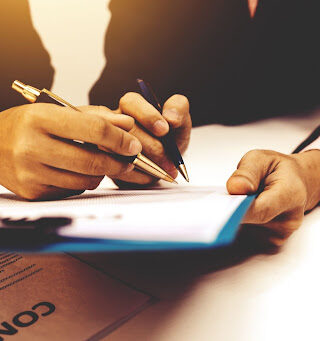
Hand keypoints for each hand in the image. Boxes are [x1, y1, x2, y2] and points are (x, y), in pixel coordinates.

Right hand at [0, 103, 141, 199]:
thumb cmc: (28, 125)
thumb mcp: (58, 111)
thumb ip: (96, 117)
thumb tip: (128, 125)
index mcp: (40, 118)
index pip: (94, 129)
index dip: (120, 139)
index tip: (133, 144)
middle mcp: (32, 146)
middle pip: (92, 161)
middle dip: (118, 163)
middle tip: (129, 160)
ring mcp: (30, 173)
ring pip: (85, 181)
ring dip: (101, 174)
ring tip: (101, 164)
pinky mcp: (33, 192)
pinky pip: (72, 191)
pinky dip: (82, 182)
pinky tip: (77, 172)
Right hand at [111, 92, 191, 185]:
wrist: (164, 163)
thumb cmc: (169, 139)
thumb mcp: (180, 121)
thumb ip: (178, 109)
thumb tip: (170, 117)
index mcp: (131, 107)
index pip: (131, 102)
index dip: (148, 116)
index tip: (164, 130)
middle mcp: (114, 122)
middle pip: (125, 130)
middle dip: (152, 147)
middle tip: (168, 159)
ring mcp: (106, 144)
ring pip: (118, 152)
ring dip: (144, 164)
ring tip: (162, 169)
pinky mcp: (106, 165)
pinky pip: (115, 170)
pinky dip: (137, 176)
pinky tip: (150, 176)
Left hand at [227, 150, 319, 245]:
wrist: (294, 182)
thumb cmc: (277, 170)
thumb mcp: (260, 159)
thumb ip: (247, 172)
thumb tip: (235, 188)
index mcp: (291, 195)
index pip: (261, 210)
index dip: (239, 210)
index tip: (222, 206)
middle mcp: (289, 219)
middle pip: (250, 222)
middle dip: (232, 210)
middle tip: (225, 198)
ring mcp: (280, 233)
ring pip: (245, 231)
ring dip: (235, 217)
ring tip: (241, 201)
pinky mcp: (271, 242)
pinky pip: (246, 236)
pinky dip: (240, 224)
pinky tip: (244, 212)